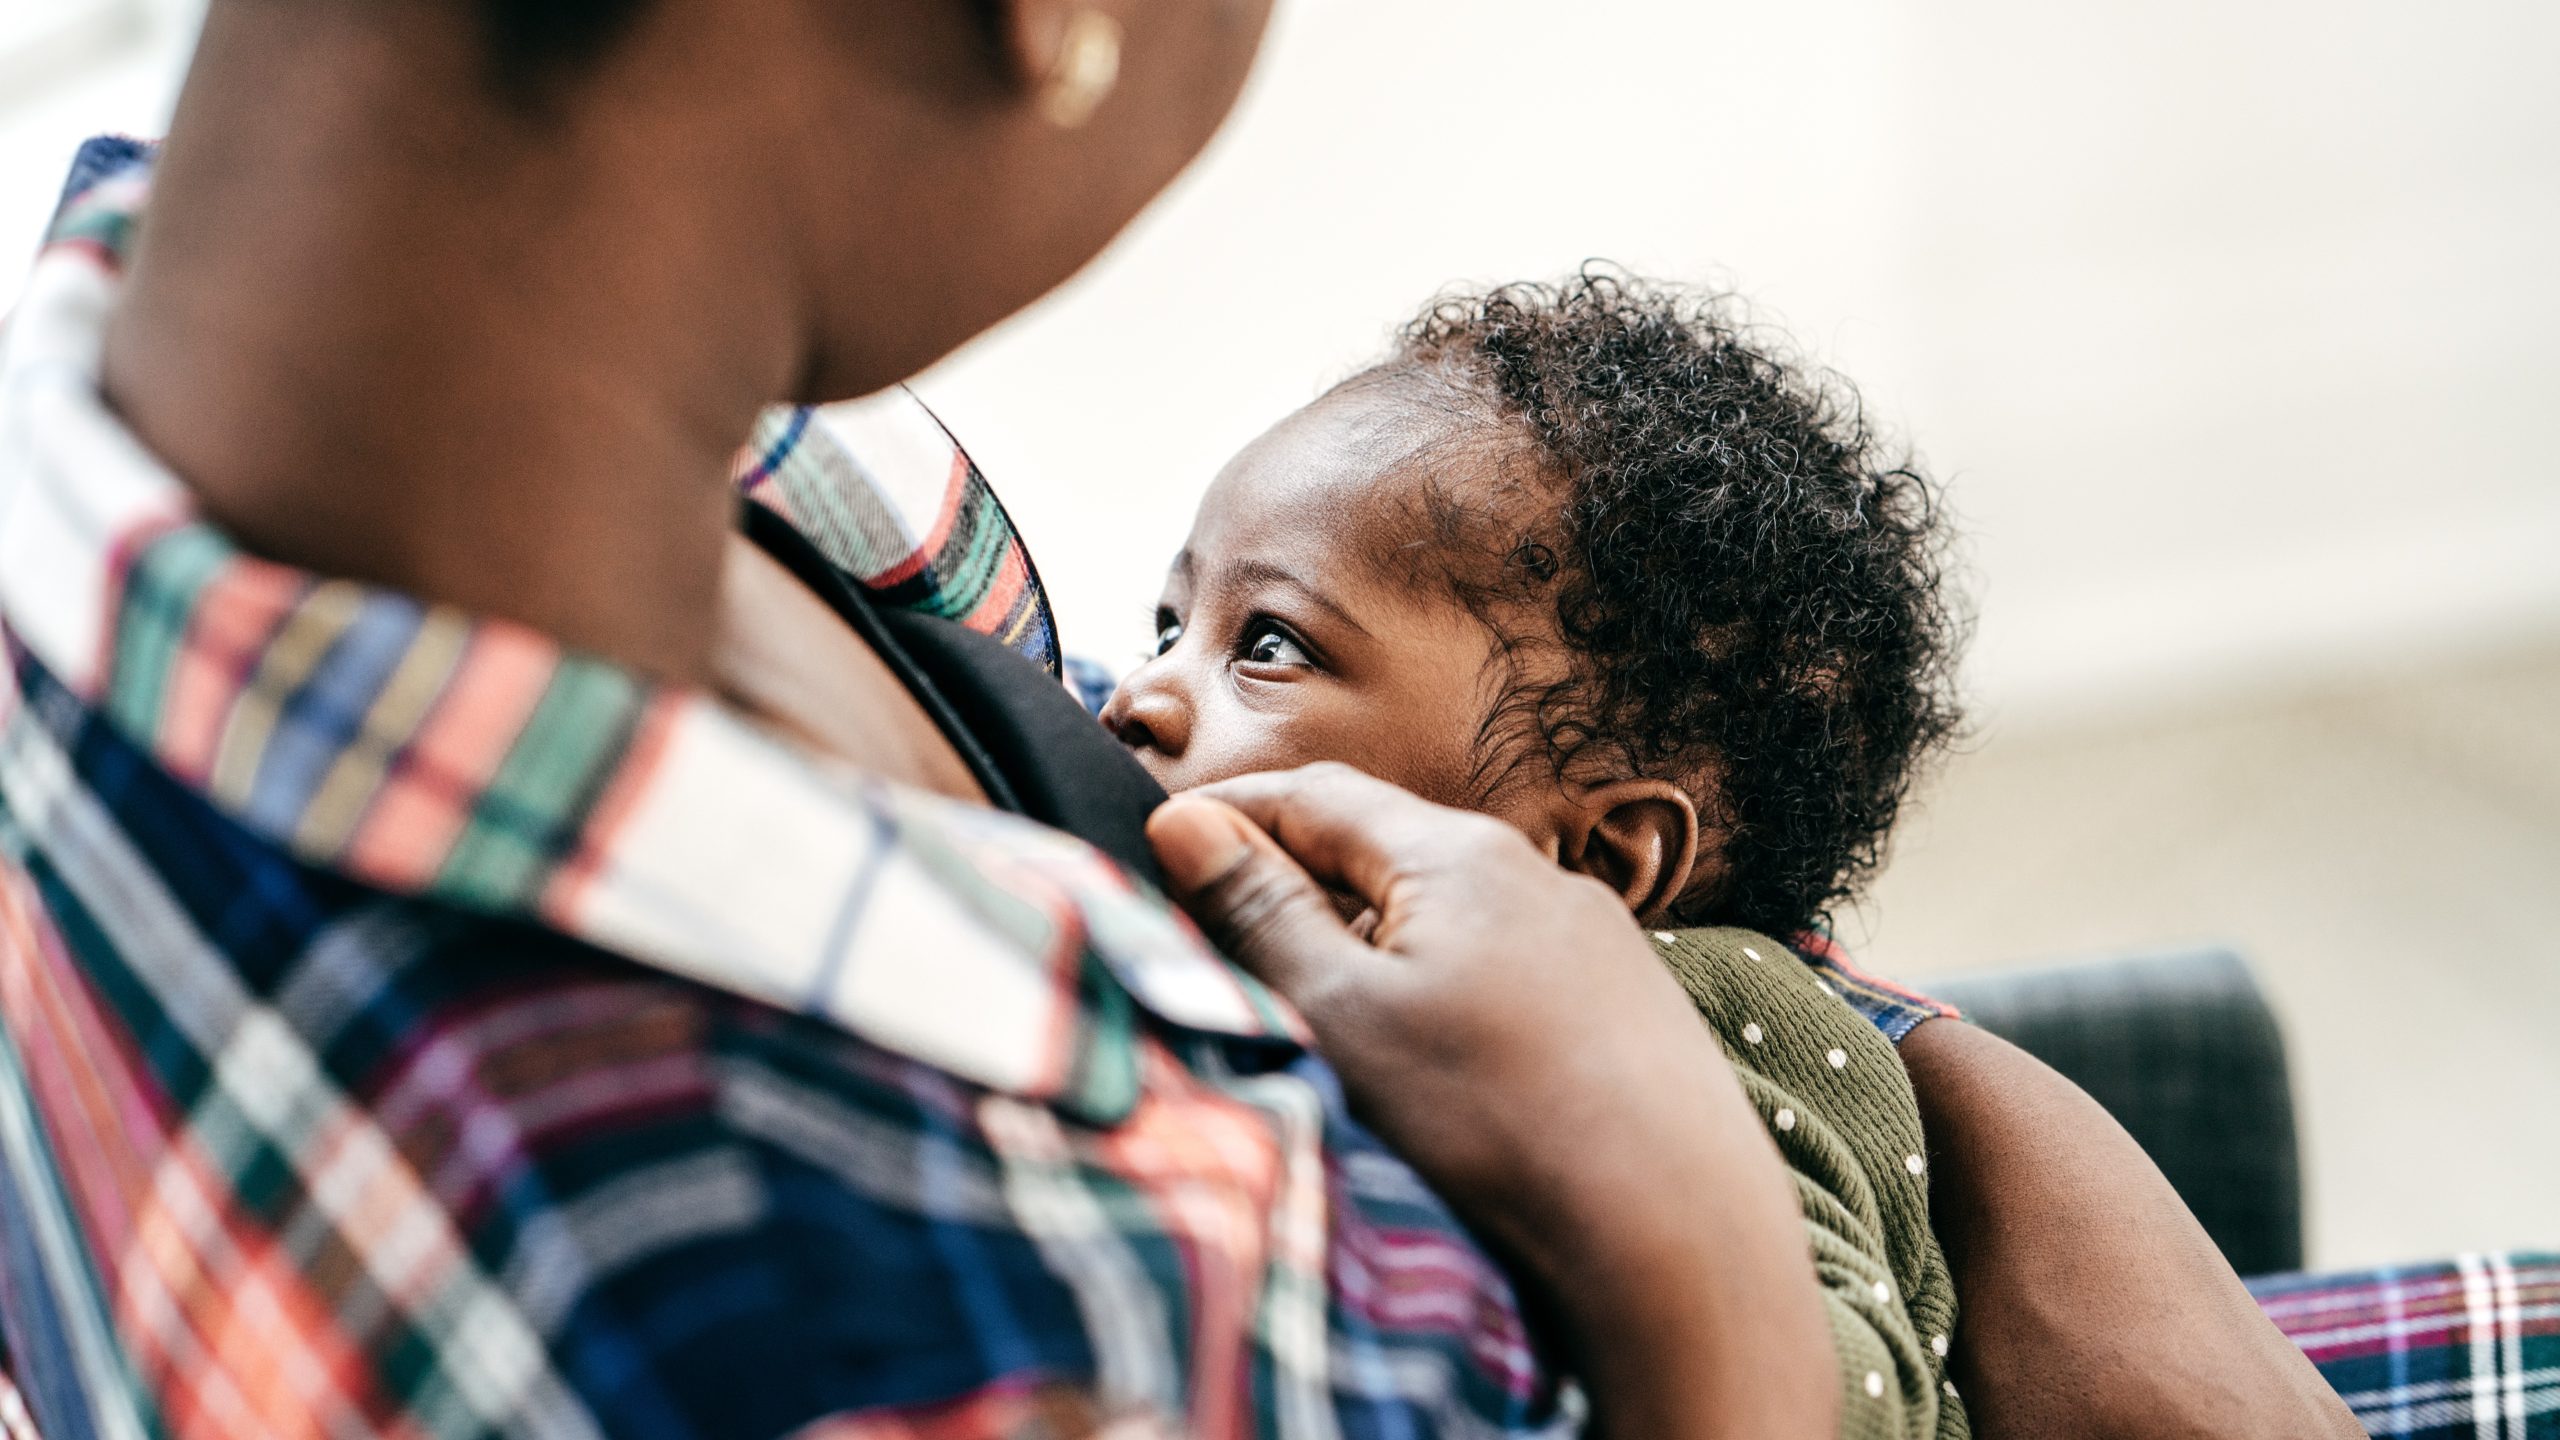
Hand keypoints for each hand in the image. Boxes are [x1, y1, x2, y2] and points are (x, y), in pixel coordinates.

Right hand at [1147, 763, 1834, 1439]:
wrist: (1679, 1236)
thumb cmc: (1499, 1120)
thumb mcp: (1343, 1015)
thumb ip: (1261, 911)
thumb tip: (1186, 824)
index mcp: (1457, 854)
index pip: (1314, 795)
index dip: (1230, 815)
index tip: (1162, 844)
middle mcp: (1536, 875)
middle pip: (1384, 853)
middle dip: (1296, 886)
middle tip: (1215, 937)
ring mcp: (1594, 943)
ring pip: (1448, 921)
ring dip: (1373, 949)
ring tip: (1315, 1017)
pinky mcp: (1628, 1012)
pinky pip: (1508, 977)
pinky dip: (1444, 998)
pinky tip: (1430, 1069)